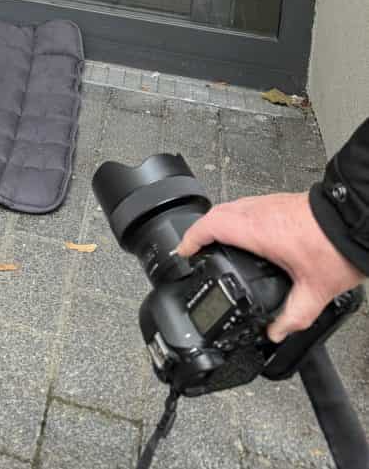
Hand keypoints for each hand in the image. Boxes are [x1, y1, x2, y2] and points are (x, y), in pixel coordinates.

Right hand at [175, 191, 364, 342]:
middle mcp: (258, 212)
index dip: (191, 239)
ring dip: (217, 221)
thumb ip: (293, 317)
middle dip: (200, 230)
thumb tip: (276, 332)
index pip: (210, 226)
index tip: (183, 252)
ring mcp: (268, 203)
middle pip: (215, 213)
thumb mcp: (314, 292)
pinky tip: (245, 235)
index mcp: (257, 230)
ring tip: (215, 242)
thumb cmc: (334, 248)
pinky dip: (235, 218)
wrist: (353, 222)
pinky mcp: (279, 202)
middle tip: (195, 249)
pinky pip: (246, 206)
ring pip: (231, 206)